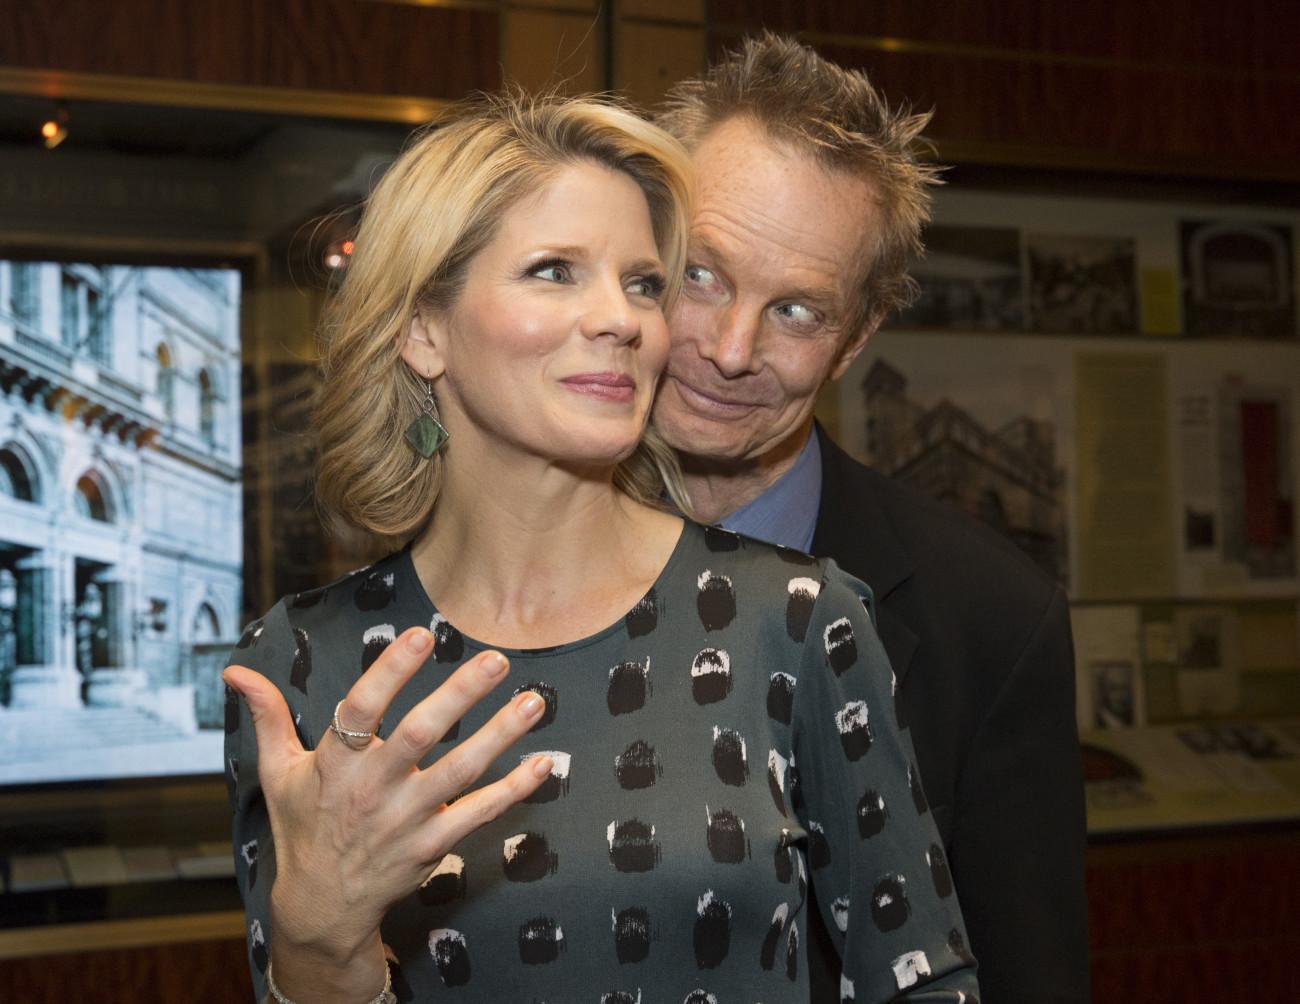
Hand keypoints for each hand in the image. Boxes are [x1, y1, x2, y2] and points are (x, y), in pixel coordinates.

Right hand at [224, 626, 549, 1002]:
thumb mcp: (276, 773)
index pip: (361, 708)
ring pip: (459, 773)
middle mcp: (372, 788)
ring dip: (499, 736)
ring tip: (534, 701)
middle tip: (494, 659)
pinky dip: (513, 791)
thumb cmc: (302, 828)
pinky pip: (478, 815)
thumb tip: (236, 671)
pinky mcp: (432, 846)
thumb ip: (267, 717)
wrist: (321, 906)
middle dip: (458, 696)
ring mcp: (405, 820)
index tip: (422, 634)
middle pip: (418, 735)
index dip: (391, 671)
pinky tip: (542, 763)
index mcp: (334, 763)